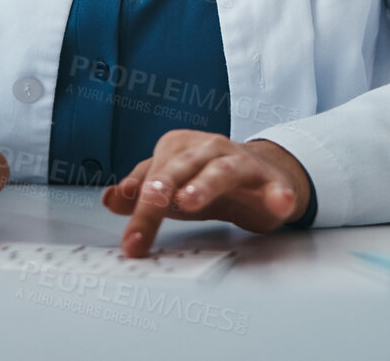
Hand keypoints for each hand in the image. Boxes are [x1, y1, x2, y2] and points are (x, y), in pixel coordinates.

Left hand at [100, 131, 311, 256]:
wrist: (261, 175)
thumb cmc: (206, 180)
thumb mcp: (170, 187)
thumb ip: (139, 191)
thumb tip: (109, 198)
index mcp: (178, 148)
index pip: (152, 176)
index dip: (138, 207)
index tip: (130, 241)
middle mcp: (208, 149)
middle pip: (180, 168)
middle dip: (164, 185)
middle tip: (151, 201)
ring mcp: (240, 162)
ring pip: (221, 170)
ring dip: (205, 183)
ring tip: (191, 199)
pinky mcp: (270, 181)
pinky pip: (274, 187)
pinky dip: (277, 194)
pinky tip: (280, 203)